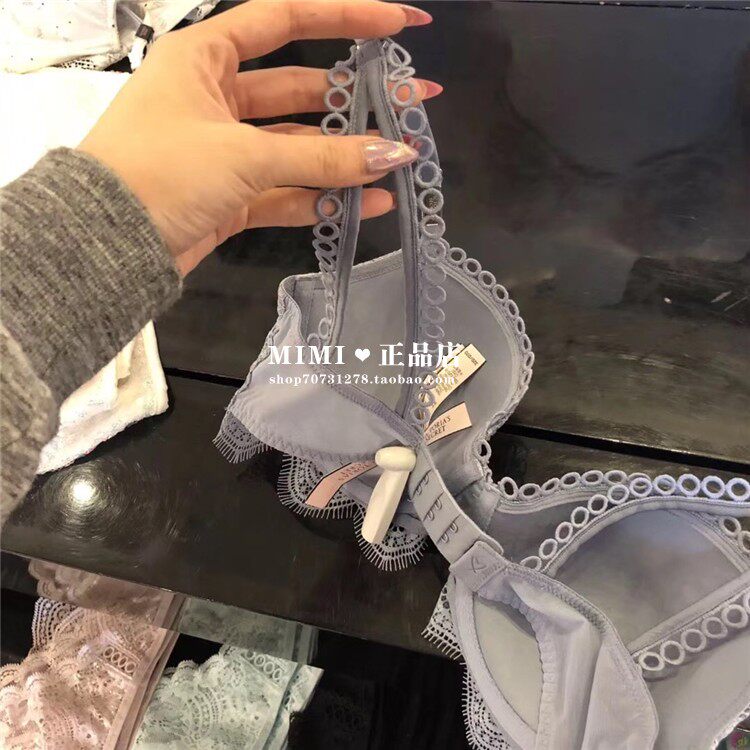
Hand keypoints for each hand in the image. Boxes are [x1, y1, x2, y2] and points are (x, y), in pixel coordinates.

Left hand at [79, 0, 438, 274]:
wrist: (108, 246)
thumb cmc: (162, 171)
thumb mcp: (244, 155)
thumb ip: (323, 156)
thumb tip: (394, 154)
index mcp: (205, 57)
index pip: (285, 19)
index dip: (345, 16)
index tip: (397, 25)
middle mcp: (217, 97)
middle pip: (301, 90)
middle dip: (357, 99)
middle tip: (414, 105)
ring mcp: (226, 150)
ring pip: (298, 146)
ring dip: (345, 156)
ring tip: (399, 160)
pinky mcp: (231, 195)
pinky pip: (287, 190)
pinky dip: (324, 198)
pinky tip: (368, 203)